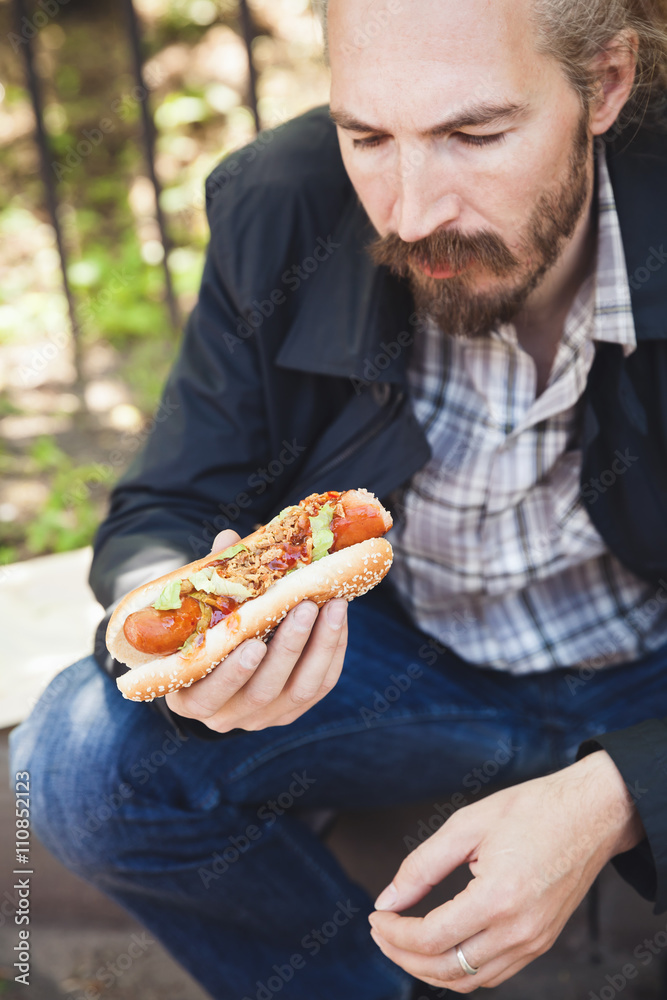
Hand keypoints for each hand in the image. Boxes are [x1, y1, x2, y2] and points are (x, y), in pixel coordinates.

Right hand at [165, 530, 347, 731]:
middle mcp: (228, 718)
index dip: (233, 673)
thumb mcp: (200, 609)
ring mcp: (264, 718)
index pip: (211, 694)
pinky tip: (337, 618)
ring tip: (333, 604)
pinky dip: (331, 650)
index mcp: (192, 698)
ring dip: (319, 645)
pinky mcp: (294, 710)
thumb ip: (214, 579)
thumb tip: (229, 538)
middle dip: (288, 647)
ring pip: (301, 690)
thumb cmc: (203, 631)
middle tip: (304, 606)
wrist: (219, 660)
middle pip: (263, 691)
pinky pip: (321, 685)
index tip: (252, 643)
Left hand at [368, 750, 644, 991]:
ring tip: (403, 940)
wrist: (593, 813)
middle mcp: (519, 931)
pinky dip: (460, 969)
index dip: (394, 933)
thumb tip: (388, 898)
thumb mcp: (467, 824)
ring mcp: (534, 942)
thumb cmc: (533, 809)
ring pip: (469, 980)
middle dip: (403, 955)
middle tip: (380, 930)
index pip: (431, 938)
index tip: (375, 915)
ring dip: (429, 968)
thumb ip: (422, 865)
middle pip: (445, 969)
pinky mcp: (542, 942)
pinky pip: (493, 973)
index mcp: (498, 898)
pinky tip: (441, 945)